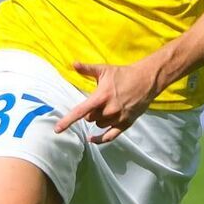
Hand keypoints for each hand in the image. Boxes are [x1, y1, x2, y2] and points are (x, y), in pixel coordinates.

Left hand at [54, 58, 168, 143]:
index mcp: (101, 96)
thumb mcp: (104, 70)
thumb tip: (73, 64)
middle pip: (90, 118)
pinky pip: (110, 136)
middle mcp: (109, 109)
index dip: (68, 121)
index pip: (81, 111)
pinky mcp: (126, 123)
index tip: (57, 129)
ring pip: (99, 125)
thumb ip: (87, 69)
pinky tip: (92, 139)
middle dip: (90, 112)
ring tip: (107, 108)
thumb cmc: (123, 74)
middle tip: (98, 102)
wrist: (146, 80)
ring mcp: (118, 118)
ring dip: (98, 119)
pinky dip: (100, 139)